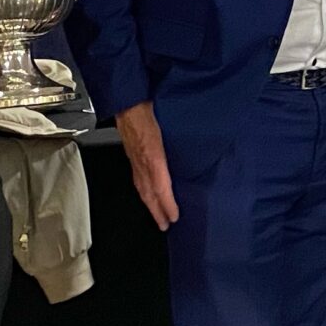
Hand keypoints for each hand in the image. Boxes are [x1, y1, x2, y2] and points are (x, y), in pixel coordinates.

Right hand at [117, 101, 177, 230]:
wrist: (126, 100)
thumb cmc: (146, 109)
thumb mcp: (168, 125)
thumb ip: (182, 141)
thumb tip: (199, 151)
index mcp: (152, 156)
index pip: (160, 187)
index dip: (166, 204)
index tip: (174, 217)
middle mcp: (142, 161)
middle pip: (149, 193)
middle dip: (157, 211)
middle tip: (165, 225)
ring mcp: (135, 159)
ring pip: (142, 188)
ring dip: (150, 204)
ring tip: (157, 215)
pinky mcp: (132, 155)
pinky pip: (138, 178)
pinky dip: (144, 191)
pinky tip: (148, 192)